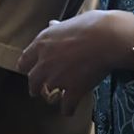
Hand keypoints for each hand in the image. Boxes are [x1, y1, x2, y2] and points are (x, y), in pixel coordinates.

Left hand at [16, 10, 133, 114]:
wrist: (108, 38)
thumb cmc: (92, 25)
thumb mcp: (69, 22)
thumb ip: (58, 28)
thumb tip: (52, 25)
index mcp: (41, 44)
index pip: (24, 60)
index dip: (26, 67)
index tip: (27, 70)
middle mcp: (45, 62)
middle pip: (32, 80)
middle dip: (35, 86)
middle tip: (37, 90)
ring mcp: (57, 78)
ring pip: (47, 94)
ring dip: (51, 97)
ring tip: (54, 99)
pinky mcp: (73, 90)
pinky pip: (66, 106)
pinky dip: (67, 110)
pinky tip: (69, 111)